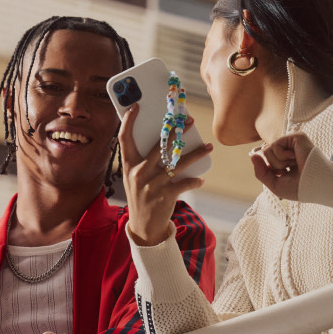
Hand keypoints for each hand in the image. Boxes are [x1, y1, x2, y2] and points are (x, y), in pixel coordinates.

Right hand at [119, 103, 211, 245]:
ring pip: (178, 163)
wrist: (143, 227)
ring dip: (196, 154)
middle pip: (159, 145)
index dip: (129, 120)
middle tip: (189, 121)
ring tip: (207, 147)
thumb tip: (165, 139)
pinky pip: (185, 183)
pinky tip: (201, 179)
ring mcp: (152, 185)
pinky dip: (195, 180)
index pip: (124, 137)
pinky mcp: (165, 196)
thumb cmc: (141, 196)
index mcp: (128, 165)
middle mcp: (139, 172)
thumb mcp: (134, 178)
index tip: (137, 106)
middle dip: (176, 131)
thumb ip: (143, 160)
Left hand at [250, 132, 313, 200]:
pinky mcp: (296, 137)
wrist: (315, 185)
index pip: (264, 159)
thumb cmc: (299, 188)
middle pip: (263, 155)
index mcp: (284, 161)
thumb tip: (252, 156)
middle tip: (288, 171)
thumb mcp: (274, 184)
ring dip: (277, 163)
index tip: (281, 174)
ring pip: (266, 150)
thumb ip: (261, 172)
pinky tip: (294, 159)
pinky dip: (281, 156)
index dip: (267, 168)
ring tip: (293, 165)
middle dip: (272, 167)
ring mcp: (291, 143)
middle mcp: (287, 150)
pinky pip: (275, 145)